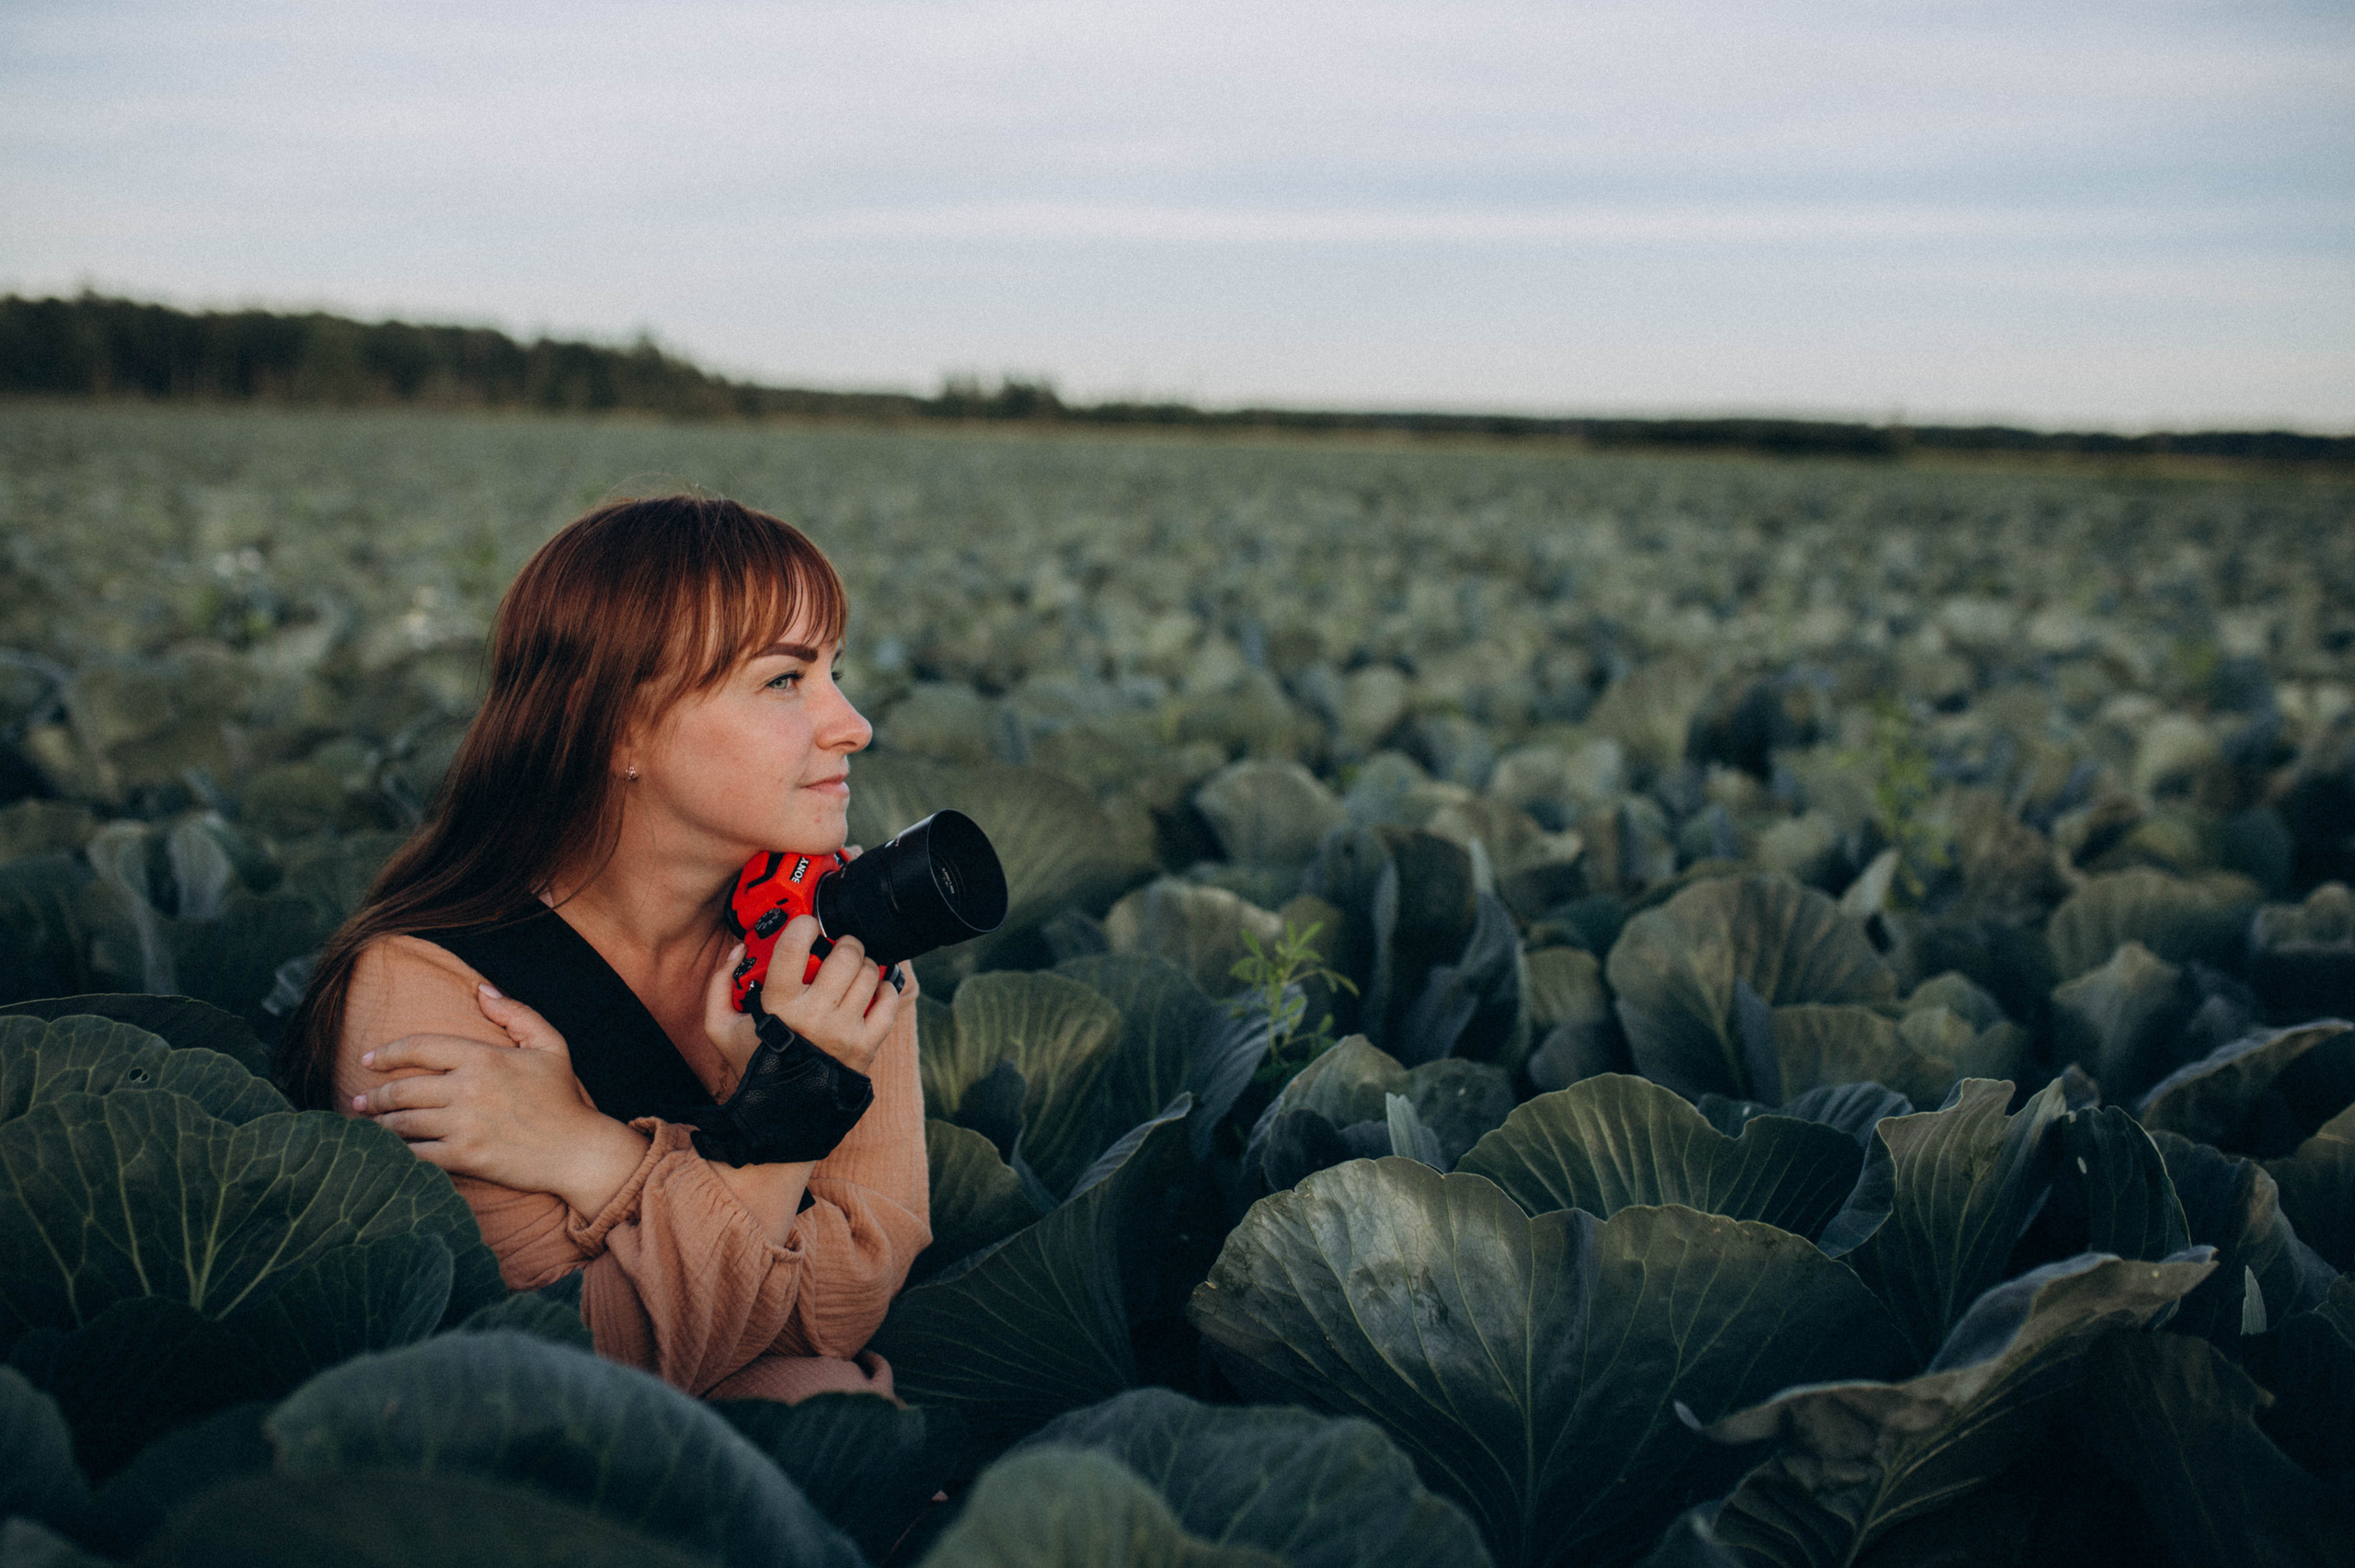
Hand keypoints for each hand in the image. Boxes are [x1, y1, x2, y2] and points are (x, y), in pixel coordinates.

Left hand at [353, 985, 640, 1205]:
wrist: (578, 1150)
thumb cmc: (563, 1097)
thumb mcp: (550, 1044)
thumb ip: (516, 1013)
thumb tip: (480, 989)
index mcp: (484, 1057)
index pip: (420, 1047)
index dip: (387, 1052)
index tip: (368, 1059)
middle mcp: (468, 1089)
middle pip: (403, 1089)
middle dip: (374, 1096)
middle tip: (360, 1101)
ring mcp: (463, 1125)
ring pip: (403, 1122)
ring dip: (379, 1124)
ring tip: (368, 1125)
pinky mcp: (464, 1157)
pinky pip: (415, 1154)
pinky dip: (395, 1154)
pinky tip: (386, 1153)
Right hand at [703, 916, 909, 1083]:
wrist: (783, 1114)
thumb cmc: (755, 1065)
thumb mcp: (720, 1028)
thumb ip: (720, 984)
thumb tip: (741, 949)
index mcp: (778, 1006)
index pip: (794, 947)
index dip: (803, 925)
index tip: (805, 925)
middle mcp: (815, 1015)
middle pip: (844, 955)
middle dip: (842, 942)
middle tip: (836, 947)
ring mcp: (844, 1031)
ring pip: (868, 974)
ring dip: (862, 963)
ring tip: (851, 970)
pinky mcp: (867, 1045)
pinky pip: (889, 1002)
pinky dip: (886, 988)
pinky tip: (873, 989)